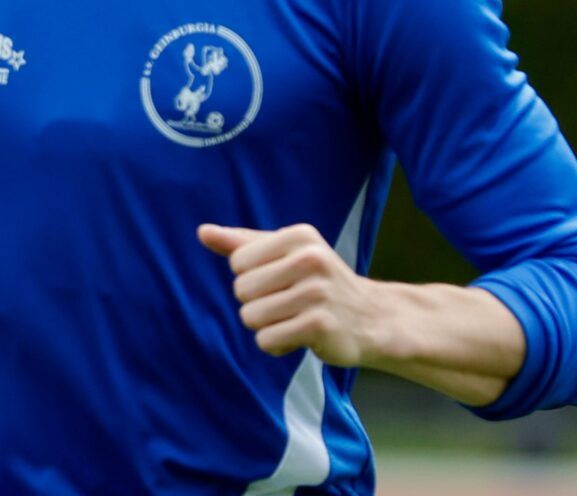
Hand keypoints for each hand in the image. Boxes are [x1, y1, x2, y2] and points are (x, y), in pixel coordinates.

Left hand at [198, 222, 387, 366]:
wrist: (373, 318)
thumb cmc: (319, 282)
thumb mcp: (284, 254)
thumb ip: (241, 243)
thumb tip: (202, 232)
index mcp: (299, 236)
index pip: (238, 262)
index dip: (251, 278)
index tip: (280, 281)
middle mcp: (310, 259)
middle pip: (242, 290)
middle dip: (257, 304)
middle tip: (289, 304)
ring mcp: (318, 292)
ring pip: (251, 317)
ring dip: (267, 326)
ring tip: (295, 319)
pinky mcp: (321, 325)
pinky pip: (267, 340)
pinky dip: (277, 344)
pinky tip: (301, 336)